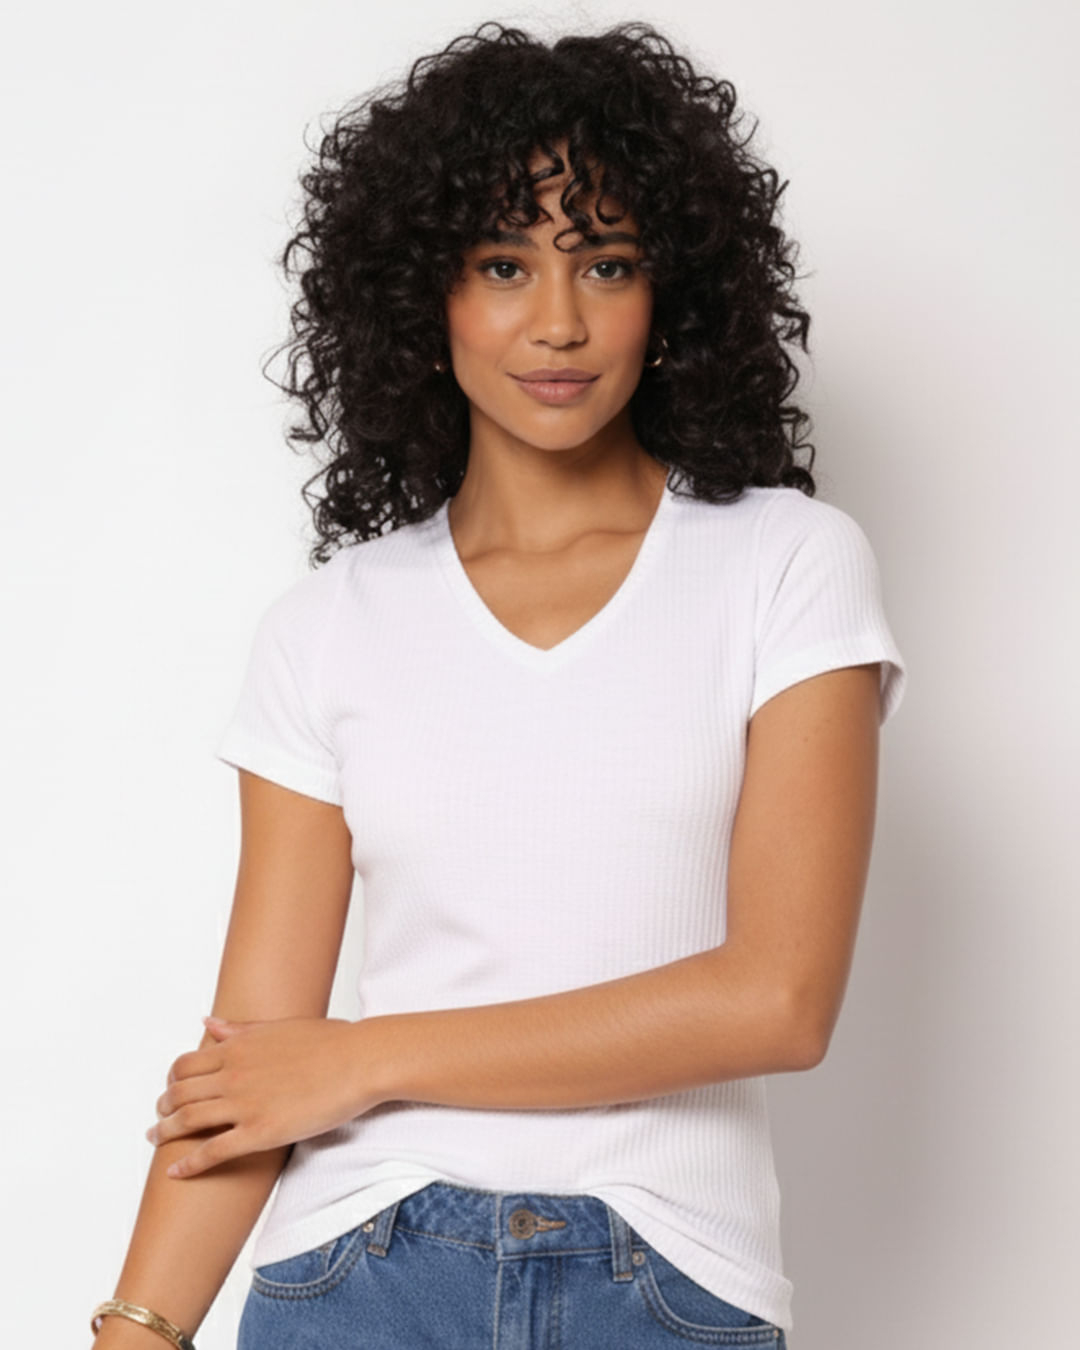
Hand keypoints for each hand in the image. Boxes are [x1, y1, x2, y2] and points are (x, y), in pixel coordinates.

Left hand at [146, 1015, 381, 1178]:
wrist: (358, 1061)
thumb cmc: (329, 1042)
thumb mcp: (279, 1027)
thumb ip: (239, 1029)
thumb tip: (207, 1022)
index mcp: (239, 1047)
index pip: (186, 1065)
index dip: (172, 1080)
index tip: (170, 1089)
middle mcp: (234, 1074)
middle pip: (180, 1093)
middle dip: (163, 1107)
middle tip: (158, 1117)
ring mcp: (245, 1104)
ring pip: (188, 1121)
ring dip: (165, 1132)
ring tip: (156, 1139)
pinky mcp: (259, 1132)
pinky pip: (213, 1151)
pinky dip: (189, 1164)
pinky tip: (175, 1172)